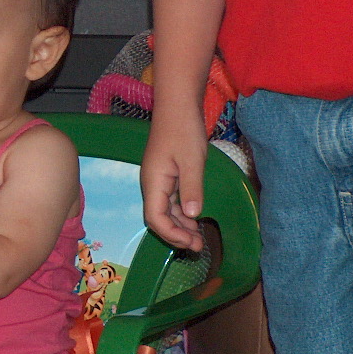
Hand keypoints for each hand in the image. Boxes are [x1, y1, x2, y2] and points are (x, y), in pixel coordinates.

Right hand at [141, 109, 208, 251]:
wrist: (178, 106)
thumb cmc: (183, 130)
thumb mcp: (192, 160)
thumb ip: (192, 188)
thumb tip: (192, 216)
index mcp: (154, 182)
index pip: (155, 218)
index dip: (171, 234)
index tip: (191, 242)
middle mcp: (153, 185)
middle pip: (158, 218)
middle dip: (177, 235)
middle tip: (199, 247)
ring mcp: (159, 181)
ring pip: (165, 211)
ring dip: (180, 226)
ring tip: (199, 237)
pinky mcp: (167, 176)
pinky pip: (171, 201)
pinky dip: (182, 213)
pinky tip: (195, 218)